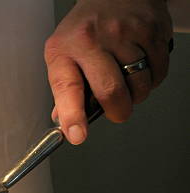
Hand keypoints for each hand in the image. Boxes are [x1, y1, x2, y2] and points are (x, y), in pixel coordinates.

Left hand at [44, 0, 172, 143]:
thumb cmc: (84, 29)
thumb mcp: (61, 54)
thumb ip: (64, 89)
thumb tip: (65, 121)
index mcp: (64, 49)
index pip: (67, 87)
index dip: (73, 115)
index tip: (77, 135)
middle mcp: (93, 39)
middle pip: (110, 91)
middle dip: (117, 112)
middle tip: (116, 112)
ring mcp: (124, 33)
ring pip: (139, 84)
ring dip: (136, 96)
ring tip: (127, 83)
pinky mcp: (151, 30)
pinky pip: (158, 72)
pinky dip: (151, 80)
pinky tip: (140, 69)